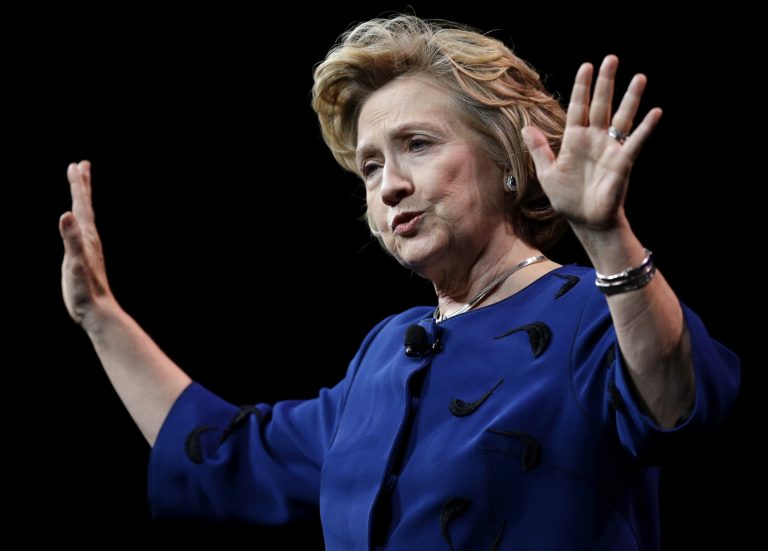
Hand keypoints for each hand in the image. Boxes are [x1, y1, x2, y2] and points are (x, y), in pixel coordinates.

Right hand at [60, 161, 115, 326]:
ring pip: (85, 216)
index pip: (81, 205)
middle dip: (82, 185)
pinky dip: (78, 219)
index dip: (78, 185)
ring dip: (82, 199)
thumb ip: (71, 239)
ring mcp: (88, 247)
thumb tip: (67, 214)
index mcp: (86, 236)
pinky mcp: (84, 257)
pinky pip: (81, 231)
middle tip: (81, 164)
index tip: (75, 165)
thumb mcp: (74, 263)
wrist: (97, 310)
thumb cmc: (85, 289)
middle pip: (85, 206)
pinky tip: (76, 221)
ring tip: (80, 185)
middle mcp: (89, 238)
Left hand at [522, 55, 661, 229]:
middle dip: (605, 83)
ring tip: (639, 77)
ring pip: (621, 117)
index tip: (586, 66)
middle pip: (601, 105)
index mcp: (574, 139)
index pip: (578, 107)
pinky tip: (655, 112)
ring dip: (631, 98)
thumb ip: (539, 149)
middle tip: (611, 59)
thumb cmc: (567, 199)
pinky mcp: (622, 162)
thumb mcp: (547, 173)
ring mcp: (610, 148)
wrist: (585, 221)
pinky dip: (645, 128)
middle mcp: (594, 139)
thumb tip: (526, 127)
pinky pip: (636, 142)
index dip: (582, 87)